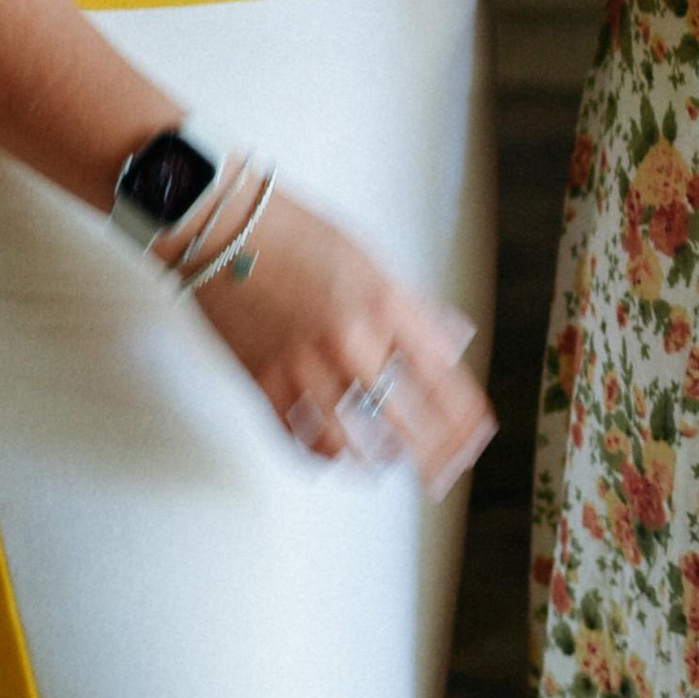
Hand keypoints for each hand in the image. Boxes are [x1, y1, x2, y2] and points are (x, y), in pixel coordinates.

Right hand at [198, 190, 495, 496]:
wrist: (225, 226)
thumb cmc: (297, 233)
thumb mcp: (371, 260)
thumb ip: (408, 309)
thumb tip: (444, 347)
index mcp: (386, 304)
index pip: (443, 380)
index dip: (464, 419)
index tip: (473, 435)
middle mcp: (350, 342)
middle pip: (407, 424)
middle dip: (433, 457)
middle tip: (440, 470)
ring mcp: (305, 367)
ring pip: (353, 447)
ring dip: (376, 462)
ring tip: (386, 462)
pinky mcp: (263, 383)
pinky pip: (300, 441)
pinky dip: (321, 456)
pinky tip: (334, 455)